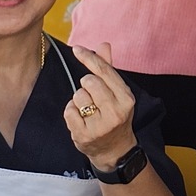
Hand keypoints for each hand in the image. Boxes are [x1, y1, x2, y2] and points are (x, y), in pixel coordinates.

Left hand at [66, 42, 140, 169]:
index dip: (89, 58)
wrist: (115, 150)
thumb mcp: (117, 94)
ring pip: (78, 96)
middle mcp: (116, 112)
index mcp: (126, 98)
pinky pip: (69, 111)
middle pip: (89, 82)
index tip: (77, 49)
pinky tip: (81, 119)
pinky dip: (71, 112)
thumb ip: (109, 69)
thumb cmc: (114, 116)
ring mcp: (100, 125)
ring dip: (78, 100)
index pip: (105, 71)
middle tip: (92, 96)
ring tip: (88, 110)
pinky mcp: (84, 135)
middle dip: (86, 85)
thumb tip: (104, 45)